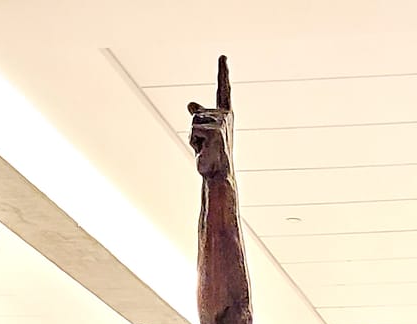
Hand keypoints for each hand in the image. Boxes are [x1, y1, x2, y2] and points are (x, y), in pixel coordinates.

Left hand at [188, 56, 234, 178]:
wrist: (218, 175)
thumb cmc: (211, 155)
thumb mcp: (203, 132)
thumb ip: (199, 115)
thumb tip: (191, 103)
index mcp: (225, 115)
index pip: (223, 90)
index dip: (222, 73)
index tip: (223, 56)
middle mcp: (226, 117)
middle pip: (196, 113)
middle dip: (199, 122)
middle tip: (211, 121)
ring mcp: (222, 123)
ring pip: (193, 121)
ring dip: (193, 138)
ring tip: (205, 149)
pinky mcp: (216, 131)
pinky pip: (194, 131)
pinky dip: (194, 143)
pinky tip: (204, 152)